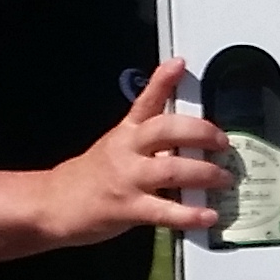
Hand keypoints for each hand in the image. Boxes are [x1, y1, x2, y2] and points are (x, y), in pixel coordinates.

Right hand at [44, 68, 230, 246]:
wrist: (54, 204)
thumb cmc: (93, 177)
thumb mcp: (117, 146)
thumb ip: (148, 139)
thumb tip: (188, 137)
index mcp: (126, 132)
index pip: (145, 101)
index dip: (162, 81)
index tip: (179, 64)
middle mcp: (127, 150)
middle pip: (166, 130)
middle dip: (201, 133)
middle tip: (223, 142)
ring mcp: (127, 178)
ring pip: (171, 170)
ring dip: (204, 173)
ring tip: (224, 178)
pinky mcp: (127, 208)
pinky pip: (165, 211)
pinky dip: (190, 214)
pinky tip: (208, 215)